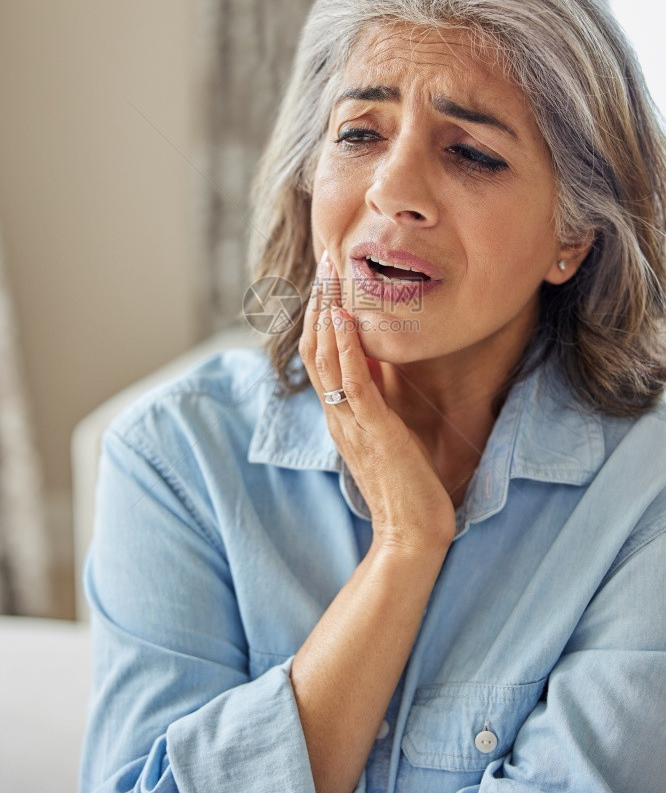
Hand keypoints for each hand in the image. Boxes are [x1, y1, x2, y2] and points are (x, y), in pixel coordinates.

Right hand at [298, 251, 455, 553]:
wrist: (411, 533)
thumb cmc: (406, 484)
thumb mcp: (388, 428)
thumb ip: (377, 394)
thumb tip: (377, 356)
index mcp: (340, 413)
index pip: (320, 353)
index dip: (320, 312)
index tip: (328, 276)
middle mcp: (336, 413)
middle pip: (316, 346)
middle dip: (320, 300)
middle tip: (326, 259)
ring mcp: (350, 421)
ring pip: (327, 357)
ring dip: (328, 311)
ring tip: (331, 274)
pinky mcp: (372, 430)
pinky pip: (352, 382)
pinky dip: (347, 347)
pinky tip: (347, 317)